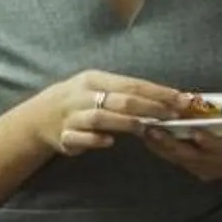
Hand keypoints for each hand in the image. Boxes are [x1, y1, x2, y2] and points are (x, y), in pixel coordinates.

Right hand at [30, 70, 189, 158]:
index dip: (158, 92)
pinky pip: (79, 137)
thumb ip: (126, 94)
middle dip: (149, 107)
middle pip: (120, 100)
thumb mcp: (98, 88)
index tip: (181, 99)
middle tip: (172, 115)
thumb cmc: (80, 100)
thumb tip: (165, 99)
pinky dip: (95, 139)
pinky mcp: (64, 136)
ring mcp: (73, 116)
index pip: (132, 84)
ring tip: (145, 128)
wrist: (40, 116)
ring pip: (100, 117)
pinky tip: (109, 142)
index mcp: (95, 79)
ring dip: (125, 123)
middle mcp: (84, 95)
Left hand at [140, 93, 221, 180]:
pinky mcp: (195, 167)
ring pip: (179, 159)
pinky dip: (159, 148)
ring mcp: (206, 168)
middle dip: (173, 144)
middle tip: (155, 129)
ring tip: (144, 129)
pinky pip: (174, 159)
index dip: (210, 143)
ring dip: (160, 146)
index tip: (197, 133)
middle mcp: (220, 163)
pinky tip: (144, 134)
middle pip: (193, 157)